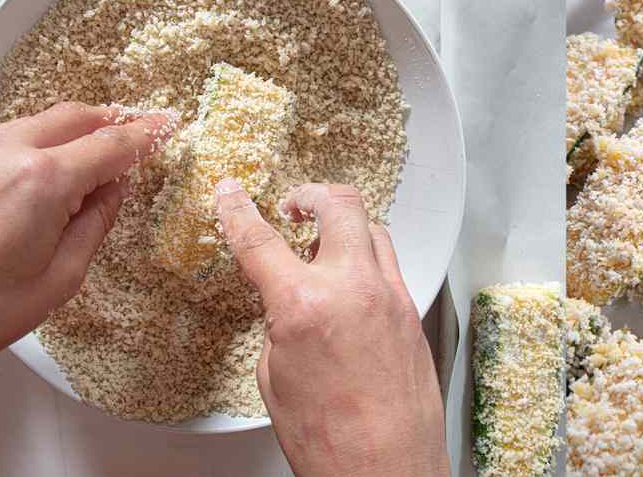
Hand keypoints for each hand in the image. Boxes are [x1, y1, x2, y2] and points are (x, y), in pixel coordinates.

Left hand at [0, 104, 174, 473]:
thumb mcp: (59, 279)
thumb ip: (95, 222)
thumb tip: (113, 187)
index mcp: (42, 182)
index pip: (111, 143)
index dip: (145, 134)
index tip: (166, 125)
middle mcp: (4, 152)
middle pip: (74, 116)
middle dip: (107, 123)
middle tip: (130, 138)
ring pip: (34, 123)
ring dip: (66, 135)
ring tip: (80, 165)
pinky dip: (26, 148)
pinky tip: (29, 181)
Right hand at [214, 180, 448, 476]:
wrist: (386, 469)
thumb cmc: (330, 440)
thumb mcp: (275, 377)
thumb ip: (279, 322)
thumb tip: (285, 299)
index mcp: (303, 305)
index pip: (259, 240)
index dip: (237, 210)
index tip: (230, 193)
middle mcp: (352, 288)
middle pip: (337, 203)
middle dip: (310, 194)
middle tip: (292, 205)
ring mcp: (389, 295)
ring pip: (371, 227)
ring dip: (343, 225)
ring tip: (321, 244)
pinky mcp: (412, 309)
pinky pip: (388, 262)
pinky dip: (365, 257)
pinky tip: (351, 279)